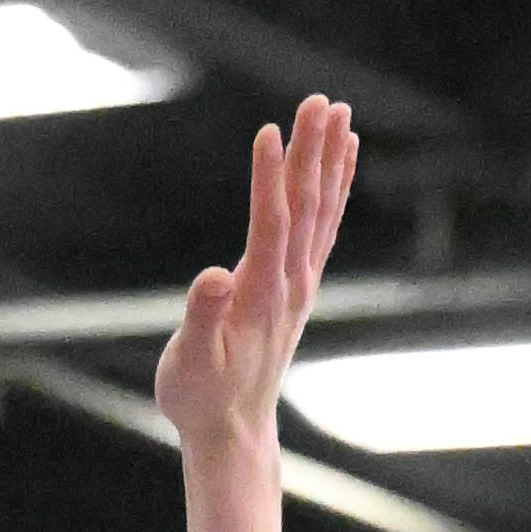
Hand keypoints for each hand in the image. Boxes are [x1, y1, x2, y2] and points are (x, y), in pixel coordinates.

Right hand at [156, 95, 356, 457]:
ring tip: (338, 113)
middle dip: (311, 151)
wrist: (235, 430)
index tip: (270, 131)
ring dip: (329, 159)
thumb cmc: (201, 398)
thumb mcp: (188, 365)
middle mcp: (290, 283)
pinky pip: (325, 225)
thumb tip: (215, 278)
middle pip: (305, 205)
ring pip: (321, 209)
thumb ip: (201, 319)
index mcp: (260, 296)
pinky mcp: (301, 285)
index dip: (270, 179)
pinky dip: (336, 187)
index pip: (271, 224)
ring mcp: (301, 283)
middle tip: (318, 100)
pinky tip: (342, 157)